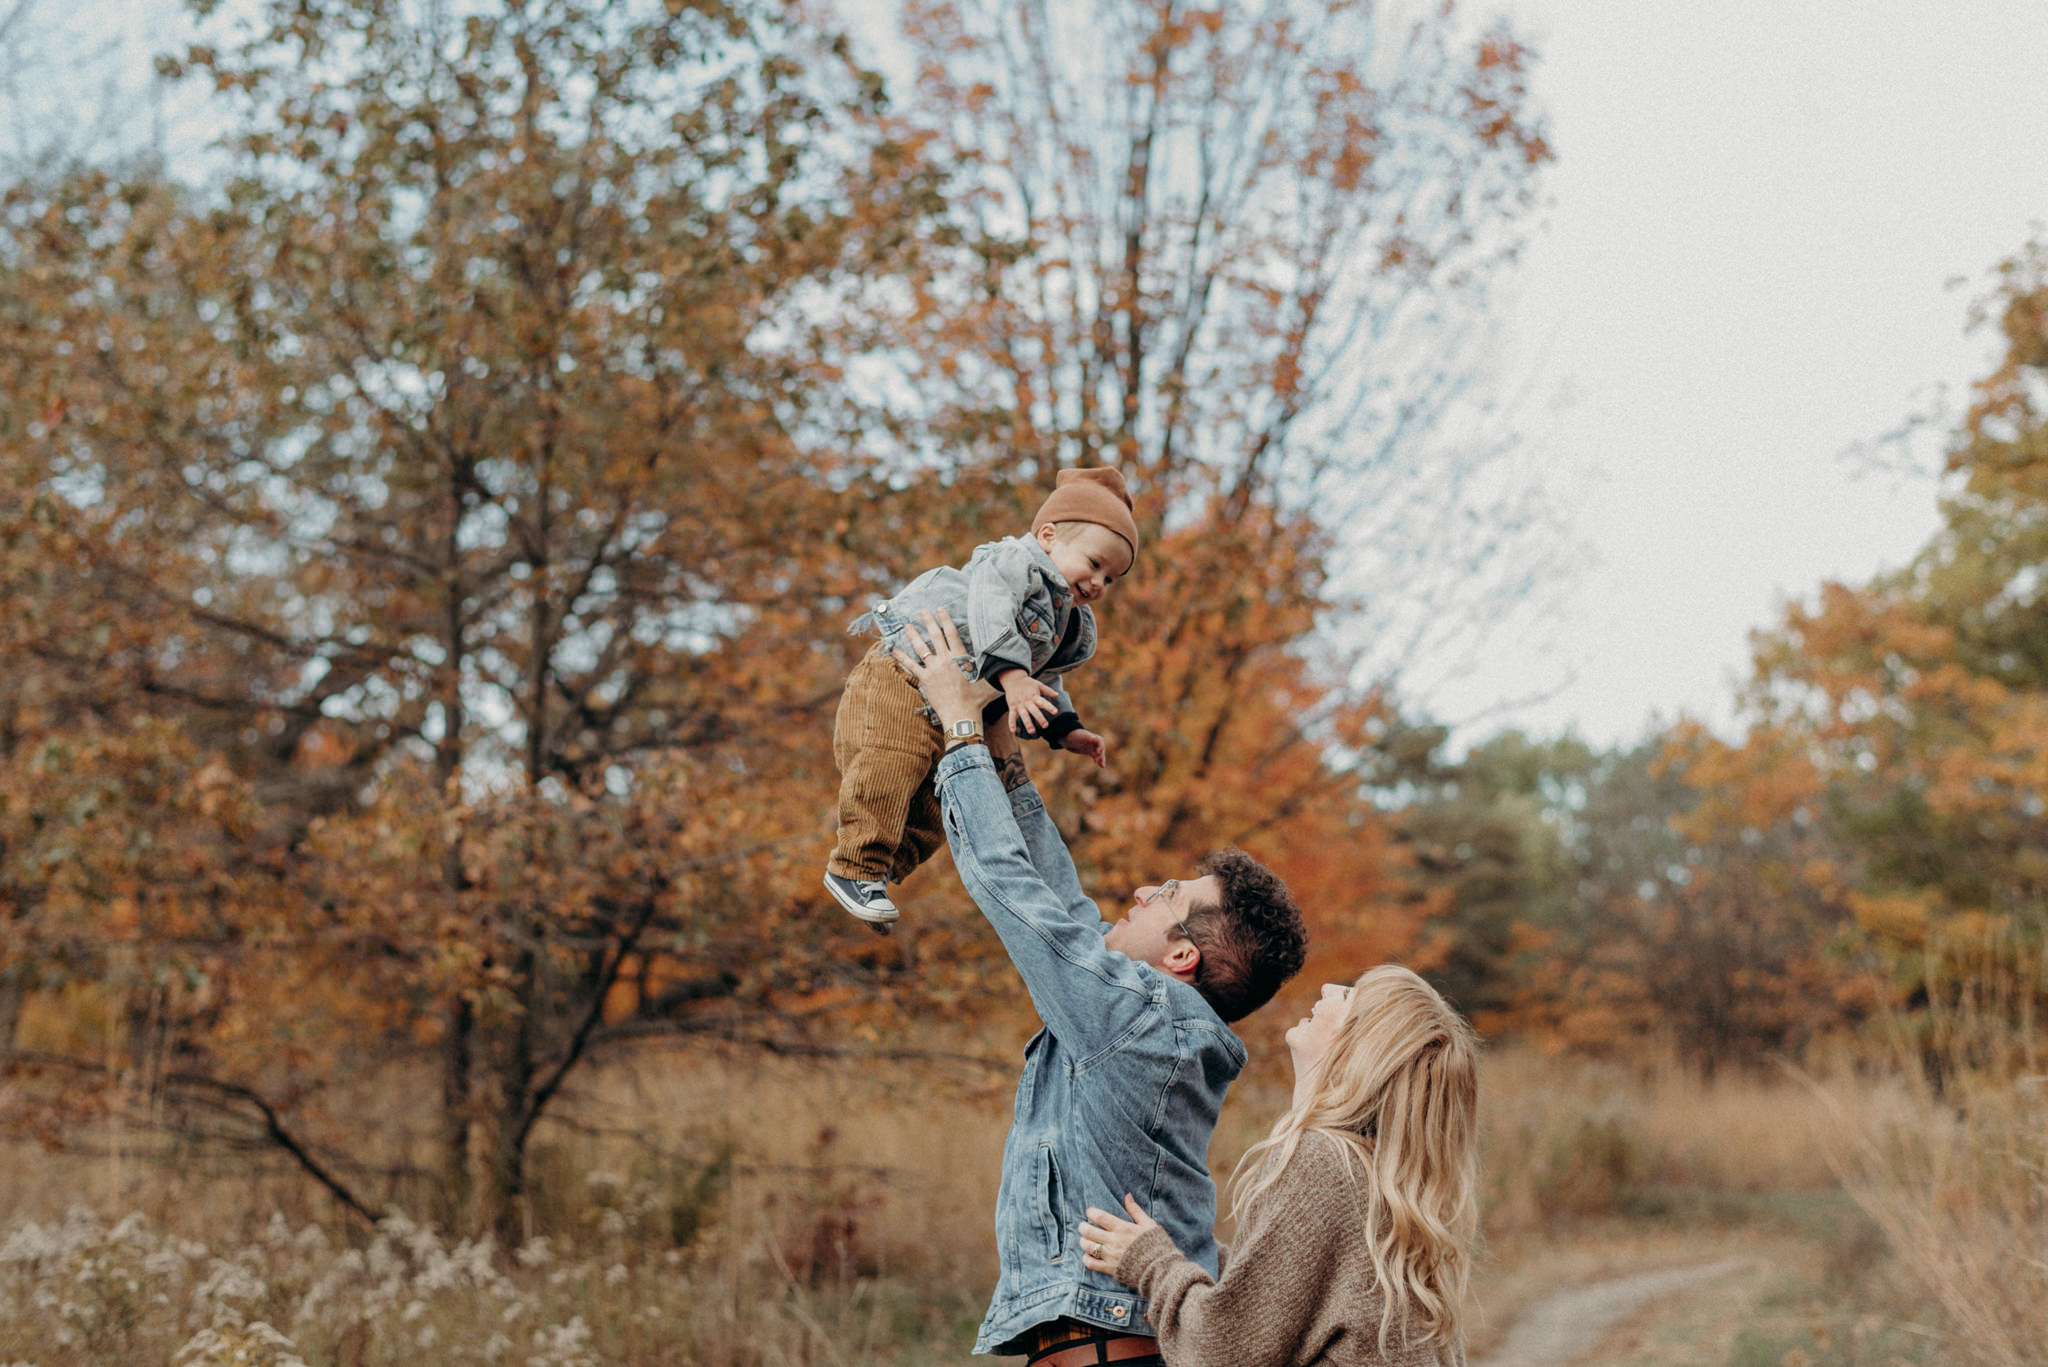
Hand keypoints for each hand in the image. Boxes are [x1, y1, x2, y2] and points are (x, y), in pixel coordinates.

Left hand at [892, 609, 1000, 727]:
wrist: (961, 715)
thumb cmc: (976, 700)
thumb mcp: (987, 681)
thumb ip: (992, 671)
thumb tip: (1005, 664)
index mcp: (960, 658)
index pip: (951, 633)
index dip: (945, 619)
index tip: (940, 609)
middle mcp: (945, 661)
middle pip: (935, 636)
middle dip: (928, 622)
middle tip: (923, 611)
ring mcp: (933, 670)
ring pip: (921, 648)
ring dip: (914, 636)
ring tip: (908, 626)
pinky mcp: (925, 680)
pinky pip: (911, 666)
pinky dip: (902, 657)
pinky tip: (894, 649)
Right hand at [1000, 670, 1060, 735]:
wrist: (1013, 679)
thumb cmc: (1028, 683)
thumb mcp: (1038, 684)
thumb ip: (1048, 691)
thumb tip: (1057, 695)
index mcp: (1034, 696)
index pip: (1043, 702)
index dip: (1049, 707)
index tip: (1055, 712)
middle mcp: (1027, 701)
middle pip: (1034, 711)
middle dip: (1040, 718)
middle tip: (1045, 726)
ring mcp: (1019, 704)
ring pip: (1024, 715)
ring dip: (1027, 724)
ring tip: (1032, 732)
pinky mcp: (1012, 706)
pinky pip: (1011, 716)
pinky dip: (1012, 723)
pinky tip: (1013, 731)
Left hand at [1059, 729, 1106, 766]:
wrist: (1067, 737)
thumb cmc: (1073, 735)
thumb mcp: (1079, 736)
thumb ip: (1085, 737)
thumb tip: (1092, 738)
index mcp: (1091, 736)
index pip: (1100, 740)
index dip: (1101, 746)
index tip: (1097, 752)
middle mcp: (1093, 742)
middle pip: (1100, 748)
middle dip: (1101, 754)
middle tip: (1097, 760)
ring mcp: (1091, 746)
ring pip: (1099, 753)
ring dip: (1101, 759)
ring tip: (1102, 766)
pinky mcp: (1089, 751)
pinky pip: (1096, 756)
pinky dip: (1098, 761)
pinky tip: (1101, 766)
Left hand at [1078, 1194, 1157, 1282]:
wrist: (1160, 1270)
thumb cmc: (1156, 1246)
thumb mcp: (1148, 1225)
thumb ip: (1135, 1210)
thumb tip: (1127, 1196)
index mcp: (1123, 1228)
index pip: (1099, 1217)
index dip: (1091, 1212)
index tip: (1090, 1212)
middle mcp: (1114, 1241)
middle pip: (1089, 1231)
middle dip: (1082, 1226)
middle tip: (1083, 1226)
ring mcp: (1110, 1256)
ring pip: (1087, 1246)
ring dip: (1083, 1241)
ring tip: (1085, 1239)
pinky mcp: (1110, 1269)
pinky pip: (1091, 1263)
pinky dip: (1086, 1258)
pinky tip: (1088, 1255)